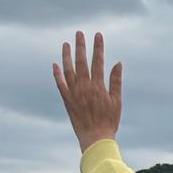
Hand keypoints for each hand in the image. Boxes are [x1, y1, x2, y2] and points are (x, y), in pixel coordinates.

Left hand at [53, 31, 122, 152]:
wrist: (95, 138)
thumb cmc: (109, 122)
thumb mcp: (117, 102)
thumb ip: (116, 82)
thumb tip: (118, 64)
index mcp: (98, 87)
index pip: (98, 62)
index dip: (98, 47)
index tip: (98, 35)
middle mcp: (84, 87)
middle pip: (81, 62)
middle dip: (81, 46)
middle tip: (79, 33)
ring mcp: (74, 93)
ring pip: (68, 69)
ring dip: (67, 56)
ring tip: (66, 44)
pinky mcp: (67, 100)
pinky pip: (60, 84)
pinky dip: (57, 74)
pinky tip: (55, 64)